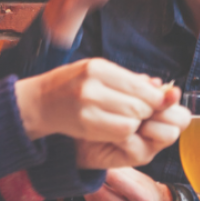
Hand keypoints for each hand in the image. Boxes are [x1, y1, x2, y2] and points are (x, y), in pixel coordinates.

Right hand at [15, 58, 174, 140]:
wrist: (40, 102)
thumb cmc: (72, 83)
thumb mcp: (98, 70)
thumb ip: (128, 78)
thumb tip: (160, 85)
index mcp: (97, 67)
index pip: (138, 86)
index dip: (154, 96)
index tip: (159, 100)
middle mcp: (91, 86)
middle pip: (138, 105)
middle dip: (148, 111)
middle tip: (146, 110)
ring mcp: (87, 108)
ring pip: (130, 122)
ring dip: (137, 122)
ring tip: (132, 117)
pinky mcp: (85, 126)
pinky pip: (119, 132)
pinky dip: (126, 131)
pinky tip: (120, 125)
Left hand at [76, 85, 190, 168]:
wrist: (79, 127)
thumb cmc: (100, 104)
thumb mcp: (118, 88)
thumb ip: (138, 86)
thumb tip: (156, 82)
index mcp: (159, 104)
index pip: (178, 100)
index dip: (169, 96)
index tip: (153, 90)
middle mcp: (161, 125)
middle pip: (182, 118)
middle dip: (164, 110)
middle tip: (141, 107)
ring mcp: (153, 143)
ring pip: (169, 134)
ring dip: (148, 123)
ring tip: (125, 119)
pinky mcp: (140, 157)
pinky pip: (140, 146)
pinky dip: (125, 136)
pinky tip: (110, 129)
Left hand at [84, 168, 172, 200]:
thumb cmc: (146, 188)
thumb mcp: (139, 177)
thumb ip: (122, 170)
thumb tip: (103, 160)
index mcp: (143, 198)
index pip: (118, 181)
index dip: (105, 169)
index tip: (98, 159)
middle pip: (103, 194)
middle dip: (93, 179)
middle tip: (87, 166)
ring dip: (89, 187)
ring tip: (87, 175)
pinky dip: (90, 195)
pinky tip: (91, 186)